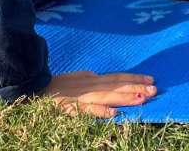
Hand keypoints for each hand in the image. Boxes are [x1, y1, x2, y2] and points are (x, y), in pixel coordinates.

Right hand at [42, 71, 156, 117]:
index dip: (133, 78)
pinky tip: (114, 113)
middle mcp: (89, 86)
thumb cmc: (53, 85)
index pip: (116, 78)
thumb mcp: (73, 77)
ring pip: (106, 97)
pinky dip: (101, 111)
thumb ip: (86, 77)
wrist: (33, 88)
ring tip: (142, 99)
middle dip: (135, 87)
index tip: (150, 79)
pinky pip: (88, 110)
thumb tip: (97, 74)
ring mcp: (81, 97)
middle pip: (116, 86)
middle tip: (155, 89)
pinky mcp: (72, 108)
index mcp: (90, 79)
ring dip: (125, 98)